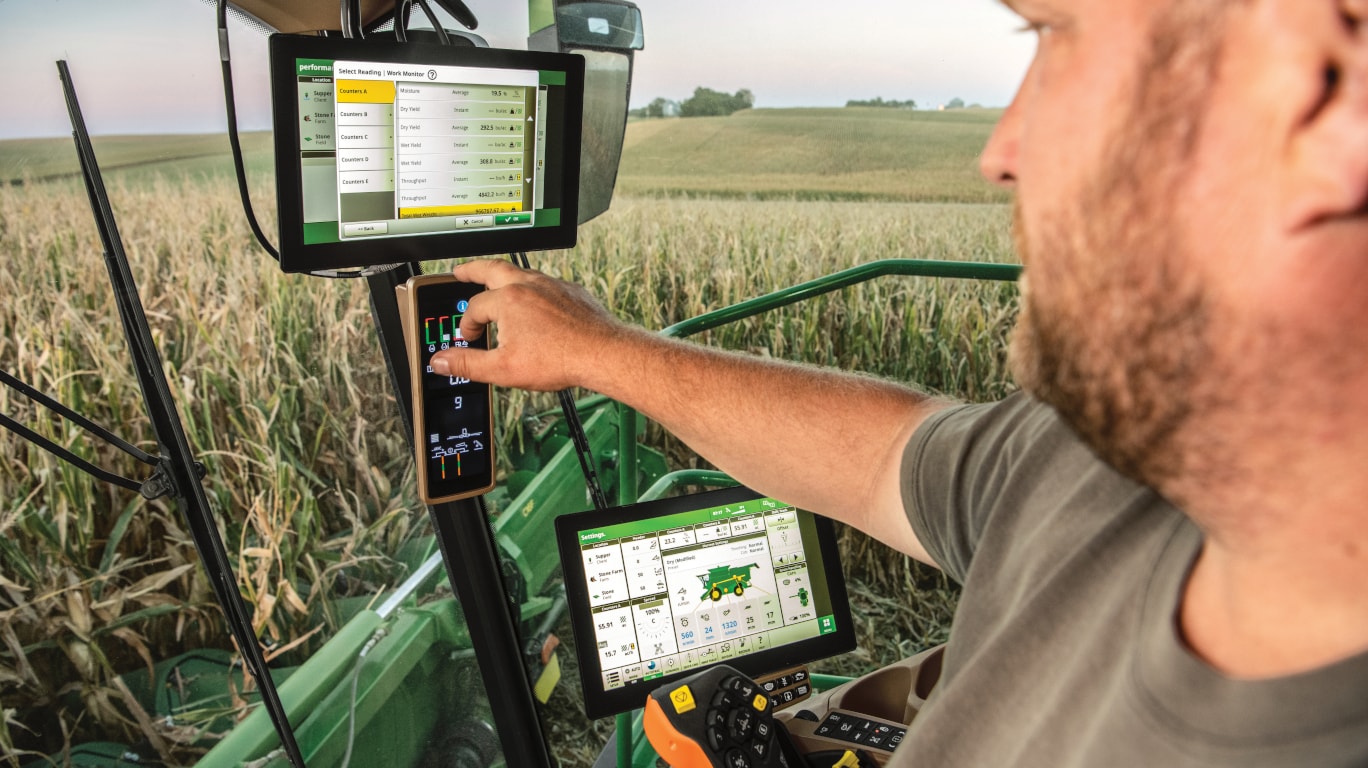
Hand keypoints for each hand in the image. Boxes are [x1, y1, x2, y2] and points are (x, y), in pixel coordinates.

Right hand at [429, 259, 635, 391]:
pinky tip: (535, 298)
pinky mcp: (571, 291)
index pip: (474, 308)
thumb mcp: (503, 369)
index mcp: (508, 300)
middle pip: (492, 269)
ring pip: (522, 272)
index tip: (469, 337)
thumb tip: (441, 361)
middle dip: (473, 270)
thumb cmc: (559, 359)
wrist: (603, 353)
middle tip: (461, 271)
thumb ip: (469, 363)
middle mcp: (529, 285)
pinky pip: (546, 282)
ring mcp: (552, 286)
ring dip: (504, 276)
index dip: (467, 325)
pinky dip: (534, 287)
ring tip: (496, 283)